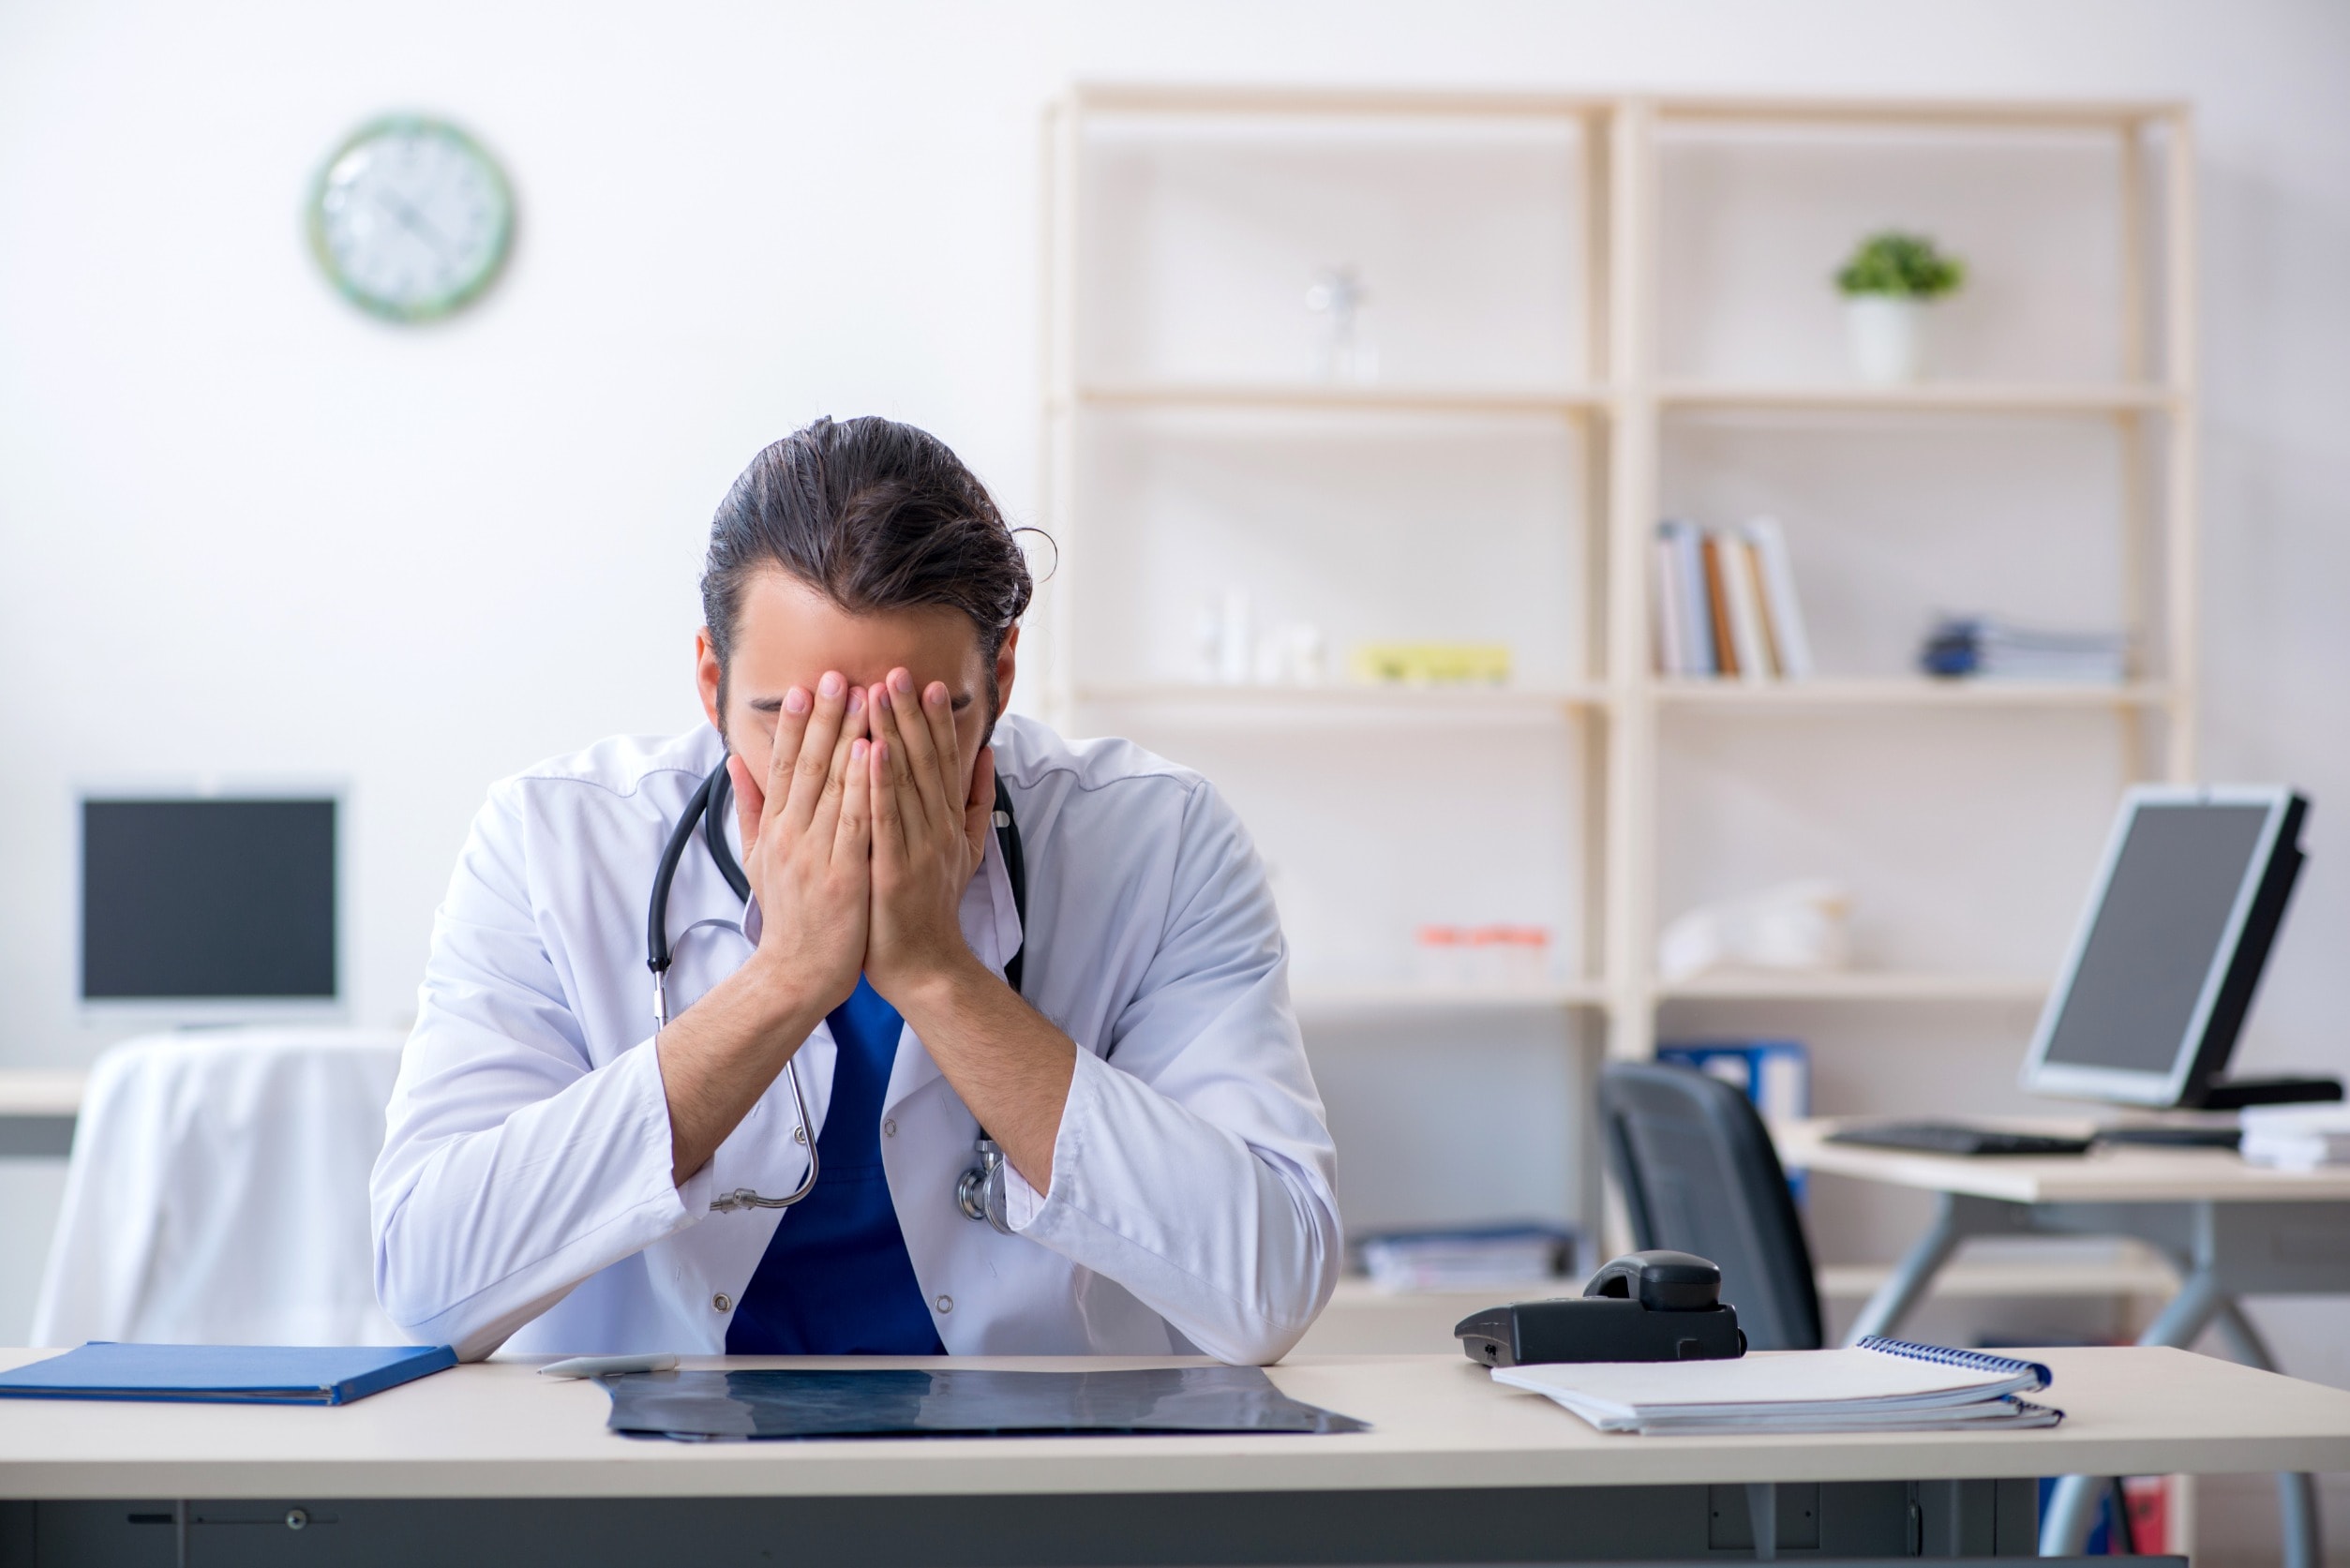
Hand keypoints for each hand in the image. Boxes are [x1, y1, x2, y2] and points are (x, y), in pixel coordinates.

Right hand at [726, 670, 872, 1019]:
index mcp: (775, 828)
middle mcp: (791, 834)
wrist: (797, 973)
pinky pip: (854, 820)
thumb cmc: (788, 916)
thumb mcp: (756, 859)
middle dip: (825, 716)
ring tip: (864, 697)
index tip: (806, 686)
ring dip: (849, 736)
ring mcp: (815, 854)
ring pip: (833, 785)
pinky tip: (875, 751)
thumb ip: (750, 808)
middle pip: (810, 764)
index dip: (795, 724)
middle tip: (838, 674)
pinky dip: (863, 784)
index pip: (786, 765)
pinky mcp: (842, 874)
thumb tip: (736, 762)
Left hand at [863, 667, 992, 1005]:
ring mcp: (917, 848)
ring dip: (892, 733)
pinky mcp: (893, 869)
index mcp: (948, 822)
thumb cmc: (933, 905)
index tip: (926, 682)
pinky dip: (878, 783)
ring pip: (904, 781)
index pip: (942, 761)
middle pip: (924, 761)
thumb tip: (987, 755)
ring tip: (878, 694)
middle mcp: (937, 828)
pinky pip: (885, 818)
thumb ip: (975, 801)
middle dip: (910, 713)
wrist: (925, 964)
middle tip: (896, 670)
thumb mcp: (965, 849)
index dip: (935, 720)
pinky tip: (869, 750)